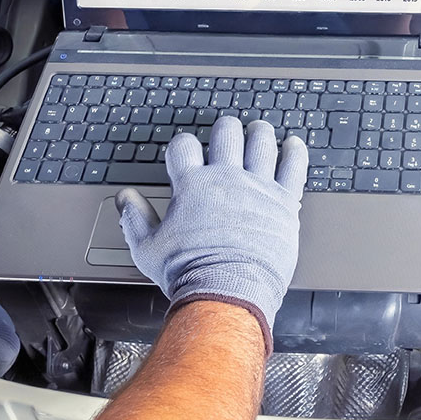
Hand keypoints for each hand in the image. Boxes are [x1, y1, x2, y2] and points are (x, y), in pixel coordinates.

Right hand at [117, 117, 307, 353]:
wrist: (228, 291)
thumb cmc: (190, 273)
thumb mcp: (148, 249)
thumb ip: (135, 219)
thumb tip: (125, 198)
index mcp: (192, 186)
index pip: (183, 146)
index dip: (183, 144)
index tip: (186, 149)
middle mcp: (225, 179)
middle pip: (226, 135)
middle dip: (225, 129)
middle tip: (227, 129)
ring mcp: (257, 187)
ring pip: (261, 143)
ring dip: (259, 132)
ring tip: (259, 129)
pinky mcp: (283, 201)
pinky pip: (293, 166)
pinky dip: (295, 152)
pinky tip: (294, 144)